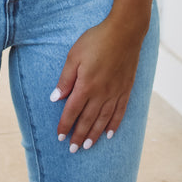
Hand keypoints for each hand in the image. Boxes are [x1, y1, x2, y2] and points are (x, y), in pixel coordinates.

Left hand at [50, 17, 145, 151]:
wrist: (124, 32)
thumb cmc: (96, 40)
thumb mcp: (74, 55)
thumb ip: (65, 78)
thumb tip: (55, 98)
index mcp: (86, 85)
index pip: (72, 111)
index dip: (65, 125)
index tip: (59, 137)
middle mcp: (101, 94)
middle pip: (87, 120)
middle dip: (78, 136)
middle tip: (72, 149)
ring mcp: (115, 93)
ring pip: (103, 120)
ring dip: (94, 135)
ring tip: (87, 146)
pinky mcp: (126, 89)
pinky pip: (119, 112)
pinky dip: (114, 125)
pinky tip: (109, 134)